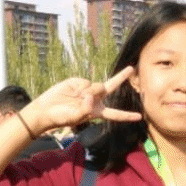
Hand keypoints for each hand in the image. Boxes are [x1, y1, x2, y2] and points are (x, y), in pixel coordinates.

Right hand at [21, 67, 141, 134]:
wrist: (46, 108)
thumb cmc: (61, 117)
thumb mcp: (74, 117)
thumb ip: (85, 108)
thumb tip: (90, 96)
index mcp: (97, 111)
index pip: (115, 114)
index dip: (127, 116)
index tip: (139, 117)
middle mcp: (95, 99)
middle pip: (112, 86)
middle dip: (121, 77)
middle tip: (132, 68)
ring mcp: (88, 90)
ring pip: (97, 86)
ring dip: (89, 91)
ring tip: (77, 98)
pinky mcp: (79, 82)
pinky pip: (86, 82)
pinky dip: (80, 87)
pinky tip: (72, 92)